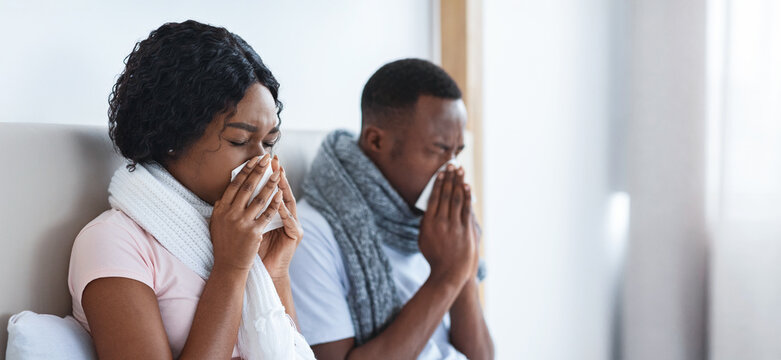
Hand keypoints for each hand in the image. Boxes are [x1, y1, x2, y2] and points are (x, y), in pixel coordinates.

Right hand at [209, 154, 283, 272]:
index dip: (246, 170)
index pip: (235, 184)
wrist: (229, 266)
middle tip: (268, 158)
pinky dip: (275, 203)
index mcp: (221, 209)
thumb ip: (221, 208)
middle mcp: (230, 214)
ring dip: (271, 183)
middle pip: (248, 187)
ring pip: (260, 198)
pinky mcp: (253, 232)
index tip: (255, 159)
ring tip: (279, 173)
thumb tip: (225, 194)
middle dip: (259, 170)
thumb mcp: (217, 223)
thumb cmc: (224, 243)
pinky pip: (267, 214)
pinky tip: (282, 194)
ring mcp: (242, 223)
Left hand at [258, 156, 302, 280]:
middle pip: (283, 192)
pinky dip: (283, 210)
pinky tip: (280, 199)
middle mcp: (287, 216)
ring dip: (283, 188)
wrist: (266, 271)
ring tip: (278, 175)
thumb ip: (247, 209)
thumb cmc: (254, 249)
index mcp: (276, 213)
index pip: (272, 190)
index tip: (261, 160)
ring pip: (288, 203)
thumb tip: (233, 192)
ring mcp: (293, 225)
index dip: (267, 175)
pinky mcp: (295, 235)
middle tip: (274, 161)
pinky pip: (289, 220)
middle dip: (278, 176)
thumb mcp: (249, 225)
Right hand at [418, 165, 476, 286]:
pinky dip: (466, 196)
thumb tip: (429, 209)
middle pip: (445, 195)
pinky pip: (466, 209)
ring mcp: (454, 225)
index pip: (434, 197)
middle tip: (451, 165)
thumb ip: (426, 223)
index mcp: (428, 223)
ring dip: (458, 183)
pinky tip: (466, 186)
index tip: (441, 172)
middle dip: (449, 178)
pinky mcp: (465, 230)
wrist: (448, 273)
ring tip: (460, 171)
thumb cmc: (435, 257)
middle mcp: (441, 222)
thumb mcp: (424, 239)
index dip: (438, 183)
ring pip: (456, 199)